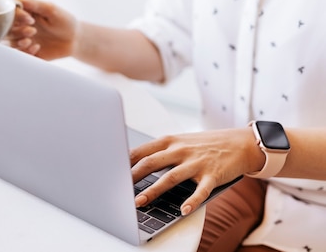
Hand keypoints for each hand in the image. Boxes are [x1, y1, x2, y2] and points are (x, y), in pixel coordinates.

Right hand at [7, 0, 77, 59]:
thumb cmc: (65, 21)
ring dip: (19, 42)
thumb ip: (34, 4)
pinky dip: (25, 52)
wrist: (75, 39)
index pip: (11, 13)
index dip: (17, 16)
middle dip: (18, 31)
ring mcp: (24, 40)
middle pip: (7, 29)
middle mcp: (21, 26)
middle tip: (32, 31)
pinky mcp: (28, 53)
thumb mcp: (51, 10)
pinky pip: (19, 55)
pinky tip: (37, 48)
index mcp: (25, 14)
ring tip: (31, 41)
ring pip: (10, 43)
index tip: (30, 19)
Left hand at [130, 128, 263, 214]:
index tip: (110, 170)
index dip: (124, 160)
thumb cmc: (204, 145)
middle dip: (132, 176)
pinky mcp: (213, 175)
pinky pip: (200, 190)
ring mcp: (196, 163)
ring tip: (139, 202)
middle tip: (117, 188)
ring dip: (153, 190)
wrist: (241, 142)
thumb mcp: (180, 141)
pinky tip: (183, 210)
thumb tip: (134, 164)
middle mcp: (180, 150)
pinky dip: (192, 200)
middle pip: (150, 163)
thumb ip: (160, 152)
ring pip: (170, 177)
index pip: (141, 150)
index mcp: (170, 141)